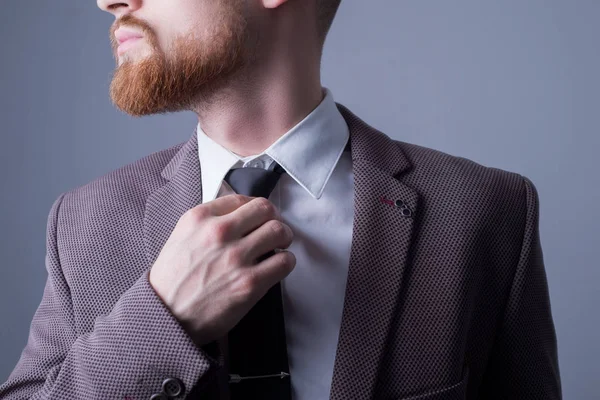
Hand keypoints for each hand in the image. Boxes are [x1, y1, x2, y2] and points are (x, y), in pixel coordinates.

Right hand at [148, 194, 295, 346]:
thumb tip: (237, 214)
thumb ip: (207, 222)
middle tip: (274, 230)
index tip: (259, 217)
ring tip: (279, 247)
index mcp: (199, 218)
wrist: (164, 318)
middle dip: (274, 219)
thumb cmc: (171, 282)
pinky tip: (278, 266)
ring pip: (279, 232)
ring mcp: (235, 257)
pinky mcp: (249, 283)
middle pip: (265, 210)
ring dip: (284, 238)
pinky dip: (286, 262)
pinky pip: (284, 261)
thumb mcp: (181, 237)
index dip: (255, 208)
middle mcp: (218, 233)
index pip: (241, 199)